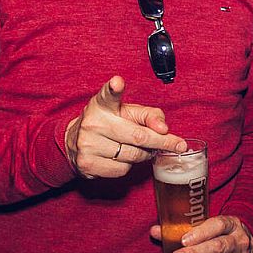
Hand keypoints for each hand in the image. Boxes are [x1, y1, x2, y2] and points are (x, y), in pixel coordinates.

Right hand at [63, 76, 187, 177]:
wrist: (74, 143)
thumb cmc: (108, 124)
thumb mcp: (128, 113)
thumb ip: (149, 115)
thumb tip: (163, 128)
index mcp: (102, 105)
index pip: (108, 95)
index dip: (114, 88)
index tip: (118, 82)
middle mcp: (93, 123)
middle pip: (138, 136)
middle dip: (162, 142)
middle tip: (178, 144)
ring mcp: (88, 144)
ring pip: (133, 156)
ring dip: (144, 154)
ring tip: (140, 148)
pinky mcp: (87, 164)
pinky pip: (122, 170)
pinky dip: (128, 166)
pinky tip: (121, 157)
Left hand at [149, 215, 252, 252]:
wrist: (246, 242)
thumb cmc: (220, 233)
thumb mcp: (207, 226)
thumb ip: (181, 229)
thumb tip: (154, 231)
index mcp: (232, 225)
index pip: (218, 225)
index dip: (201, 233)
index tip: (184, 240)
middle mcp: (240, 243)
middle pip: (219, 247)